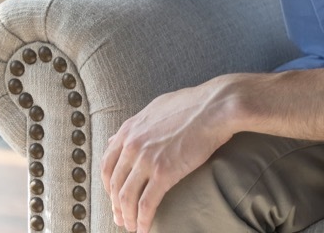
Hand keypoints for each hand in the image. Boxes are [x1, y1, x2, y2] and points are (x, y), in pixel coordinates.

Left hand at [102, 78, 236, 232]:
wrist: (216, 106)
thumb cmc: (194, 104)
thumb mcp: (156, 108)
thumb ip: (136, 125)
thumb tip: (117, 137)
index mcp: (129, 130)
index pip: (107, 165)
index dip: (109, 185)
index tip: (115, 196)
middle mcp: (132, 145)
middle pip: (115, 184)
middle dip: (116, 205)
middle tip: (121, 217)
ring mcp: (146, 160)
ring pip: (127, 197)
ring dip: (127, 216)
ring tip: (132, 226)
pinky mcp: (164, 173)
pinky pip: (146, 204)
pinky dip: (142, 220)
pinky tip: (144, 229)